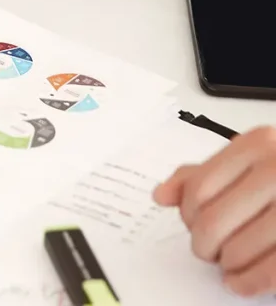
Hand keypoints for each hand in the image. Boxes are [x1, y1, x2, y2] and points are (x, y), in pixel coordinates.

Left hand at [154, 126, 275, 296]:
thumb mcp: (251, 161)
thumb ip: (205, 174)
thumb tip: (162, 195)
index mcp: (258, 144)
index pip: (198, 188)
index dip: (188, 216)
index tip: (192, 225)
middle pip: (214, 221)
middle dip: (204, 245)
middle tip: (208, 250)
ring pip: (238, 249)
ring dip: (227, 264)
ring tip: (229, 262)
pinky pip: (269, 271)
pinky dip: (248, 282)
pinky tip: (241, 282)